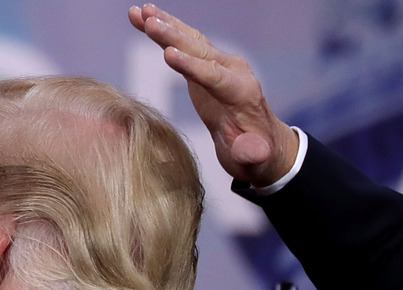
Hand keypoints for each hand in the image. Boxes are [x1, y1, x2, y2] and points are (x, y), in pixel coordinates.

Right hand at [129, 4, 297, 186]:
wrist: (262, 142)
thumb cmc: (257, 155)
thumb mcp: (257, 160)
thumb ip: (253, 154)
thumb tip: (248, 151)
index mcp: (242, 93)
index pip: (215, 76)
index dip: (191, 66)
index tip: (167, 55)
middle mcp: (232, 71)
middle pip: (199, 50)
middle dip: (173, 36)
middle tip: (149, 22)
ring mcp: (218, 65)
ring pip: (190, 40)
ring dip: (165, 25)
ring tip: (139, 12)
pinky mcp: (204, 66)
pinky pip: (183, 44)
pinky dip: (164, 30)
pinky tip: (143, 19)